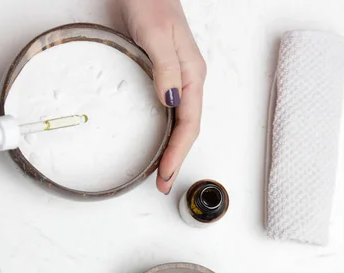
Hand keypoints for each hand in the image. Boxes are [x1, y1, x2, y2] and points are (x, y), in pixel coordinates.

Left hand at [119, 0, 205, 193]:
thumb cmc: (151, 2)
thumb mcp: (158, 34)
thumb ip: (166, 68)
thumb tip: (172, 102)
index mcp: (191, 75)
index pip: (189, 125)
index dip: (178, 153)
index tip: (165, 175)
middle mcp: (187, 80)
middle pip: (187, 129)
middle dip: (176, 159)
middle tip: (162, 183)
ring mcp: (175, 78)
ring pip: (179, 123)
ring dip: (171, 149)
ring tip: (161, 171)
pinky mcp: (162, 74)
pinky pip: (169, 112)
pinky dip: (164, 132)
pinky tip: (155, 140)